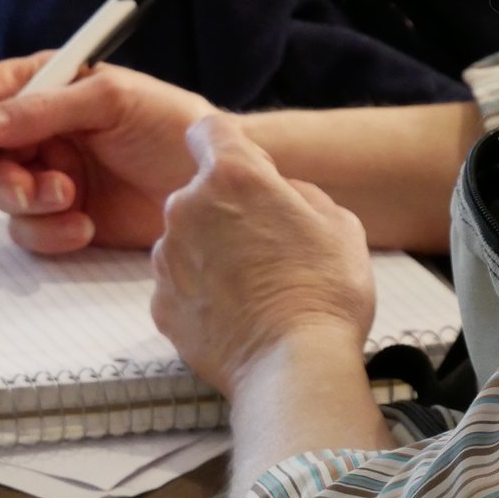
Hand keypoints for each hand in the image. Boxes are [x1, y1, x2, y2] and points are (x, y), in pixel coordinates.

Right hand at [0, 54, 216, 252]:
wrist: (216, 183)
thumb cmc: (175, 125)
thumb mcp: (110, 102)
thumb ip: (42, 109)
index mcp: (49, 86)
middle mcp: (42, 130)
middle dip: (4, 179)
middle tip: (40, 192)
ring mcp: (52, 175)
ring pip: (5, 198)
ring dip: (32, 207)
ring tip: (75, 203)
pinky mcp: (65, 216)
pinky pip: (31, 232)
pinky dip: (50, 234)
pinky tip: (86, 227)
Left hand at [150, 114, 376, 400]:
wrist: (293, 367)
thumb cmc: (324, 292)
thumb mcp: (338, 223)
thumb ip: (298, 194)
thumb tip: (279, 195)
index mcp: (232, 177)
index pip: (209, 130)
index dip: (229, 146)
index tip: (247, 168)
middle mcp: (186, 209)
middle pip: (200, 193)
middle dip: (227, 211)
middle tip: (268, 248)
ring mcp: (166, 259)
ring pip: (186, 241)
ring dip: (211, 254)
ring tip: (254, 290)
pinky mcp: (160, 304)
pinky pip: (180, 286)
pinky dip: (201, 296)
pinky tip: (236, 316)